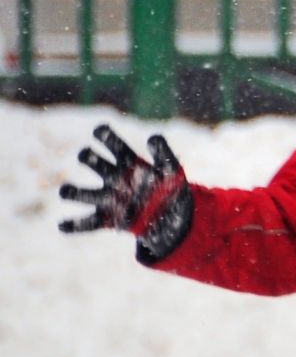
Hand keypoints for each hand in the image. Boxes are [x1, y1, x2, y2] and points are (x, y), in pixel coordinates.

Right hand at [59, 125, 194, 259]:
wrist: (172, 217)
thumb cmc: (169, 188)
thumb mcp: (171, 169)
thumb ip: (164, 153)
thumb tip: (153, 138)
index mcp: (129, 163)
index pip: (113, 145)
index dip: (104, 135)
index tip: (99, 130)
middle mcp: (114, 178)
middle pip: (93, 162)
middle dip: (88, 157)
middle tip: (86, 156)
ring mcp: (108, 199)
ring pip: (82, 193)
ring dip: (72, 191)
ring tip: (66, 192)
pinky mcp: (108, 220)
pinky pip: (87, 223)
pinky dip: (74, 225)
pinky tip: (63, 226)